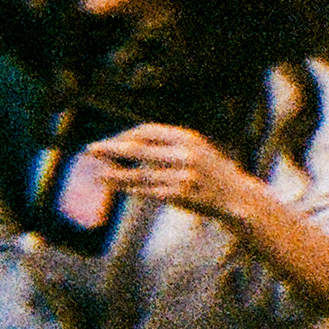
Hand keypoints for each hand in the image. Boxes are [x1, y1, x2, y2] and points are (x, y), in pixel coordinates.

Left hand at [84, 123, 254, 221]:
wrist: (238, 196)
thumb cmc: (210, 171)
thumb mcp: (194, 149)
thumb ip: (166, 145)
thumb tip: (127, 142)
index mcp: (188, 137)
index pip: (147, 131)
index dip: (125, 136)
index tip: (110, 142)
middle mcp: (186, 154)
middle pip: (139, 149)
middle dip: (111, 149)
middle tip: (90, 150)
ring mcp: (184, 175)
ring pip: (139, 174)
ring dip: (114, 174)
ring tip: (96, 175)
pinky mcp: (181, 195)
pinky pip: (147, 191)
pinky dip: (129, 188)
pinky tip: (115, 186)